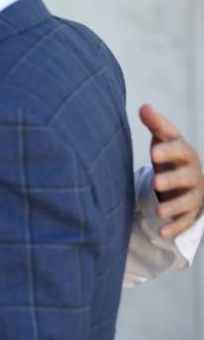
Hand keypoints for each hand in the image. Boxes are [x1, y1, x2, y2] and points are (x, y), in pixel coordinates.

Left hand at [139, 104, 203, 237]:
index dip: (168, 151)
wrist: (184, 176)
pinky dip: (175, 227)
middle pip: (186, 177)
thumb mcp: (163, 138)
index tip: (154, 152)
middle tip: (155, 183)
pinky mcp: (190, 212)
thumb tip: (145, 107)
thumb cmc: (169, 154)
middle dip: (172, 180)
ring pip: (187, 202)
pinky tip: (163, 232)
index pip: (180, 150)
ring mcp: (194, 194)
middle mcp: (193, 174)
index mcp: (185, 153)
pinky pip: (185, 221)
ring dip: (174, 207)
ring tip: (158, 212)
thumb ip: (156, 124)